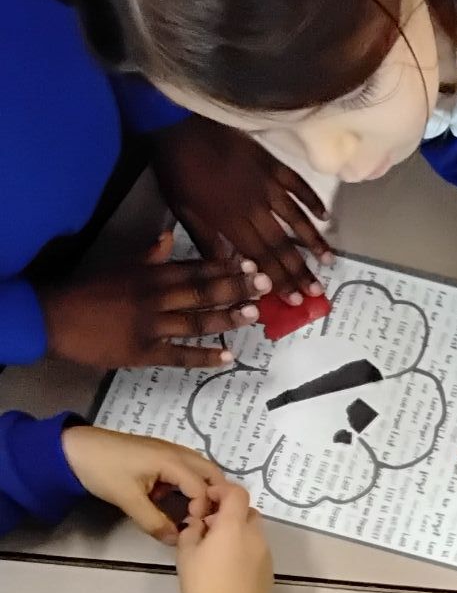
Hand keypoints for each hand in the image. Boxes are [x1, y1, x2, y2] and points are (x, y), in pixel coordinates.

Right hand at [42, 230, 268, 369]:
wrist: (54, 318)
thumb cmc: (88, 290)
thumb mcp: (118, 265)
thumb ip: (147, 254)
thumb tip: (167, 235)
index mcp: (149, 275)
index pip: (194, 268)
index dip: (224, 266)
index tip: (250, 262)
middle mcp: (154, 298)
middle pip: (202, 292)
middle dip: (236, 287)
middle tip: (264, 284)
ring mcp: (151, 327)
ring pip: (197, 322)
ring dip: (227, 318)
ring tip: (254, 314)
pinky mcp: (144, 353)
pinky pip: (180, 355)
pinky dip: (204, 356)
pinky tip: (228, 356)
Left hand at [60, 424, 221, 542]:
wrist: (74, 449)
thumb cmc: (102, 471)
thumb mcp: (127, 500)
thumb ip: (153, 522)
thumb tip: (174, 540)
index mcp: (172, 461)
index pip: (201, 489)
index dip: (202, 511)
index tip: (192, 528)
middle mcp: (177, 452)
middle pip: (211, 472)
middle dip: (215, 495)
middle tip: (208, 518)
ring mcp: (168, 450)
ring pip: (200, 467)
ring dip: (204, 487)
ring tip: (197, 511)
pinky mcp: (159, 452)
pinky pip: (186, 466)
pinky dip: (191, 481)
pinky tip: (179, 497)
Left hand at [154, 118, 332, 297]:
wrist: (180, 126)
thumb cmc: (178, 171)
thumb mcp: (184, 211)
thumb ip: (207, 240)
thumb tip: (227, 268)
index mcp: (230, 222)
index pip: (259, 257)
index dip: (278, 279)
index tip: (294, 299)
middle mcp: (254, 207)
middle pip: (281, 244)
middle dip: (300, 270)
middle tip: (316, 290)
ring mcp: (266, 184)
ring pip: (295, 218)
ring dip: (314, 241)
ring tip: (328, 260)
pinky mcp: (271, 164)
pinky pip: (298, 185)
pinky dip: (312, 200)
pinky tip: (325, 216)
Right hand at [175, 483, 273, 592]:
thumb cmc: (202, 584)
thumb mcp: (186, 554)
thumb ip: (192, 530)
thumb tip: (200, 523)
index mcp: (234, 526)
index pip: (237, 493)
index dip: (222, 490)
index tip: (207, 500)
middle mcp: (255, 536)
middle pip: (248, 512)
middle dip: (230, 513)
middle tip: (210, 527)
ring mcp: (266, 554)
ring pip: (254, 532)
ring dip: (239, 532)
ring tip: (218, 550)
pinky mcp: (269, 571)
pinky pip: (258, 551)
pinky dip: (246, 549)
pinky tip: (230, 567)